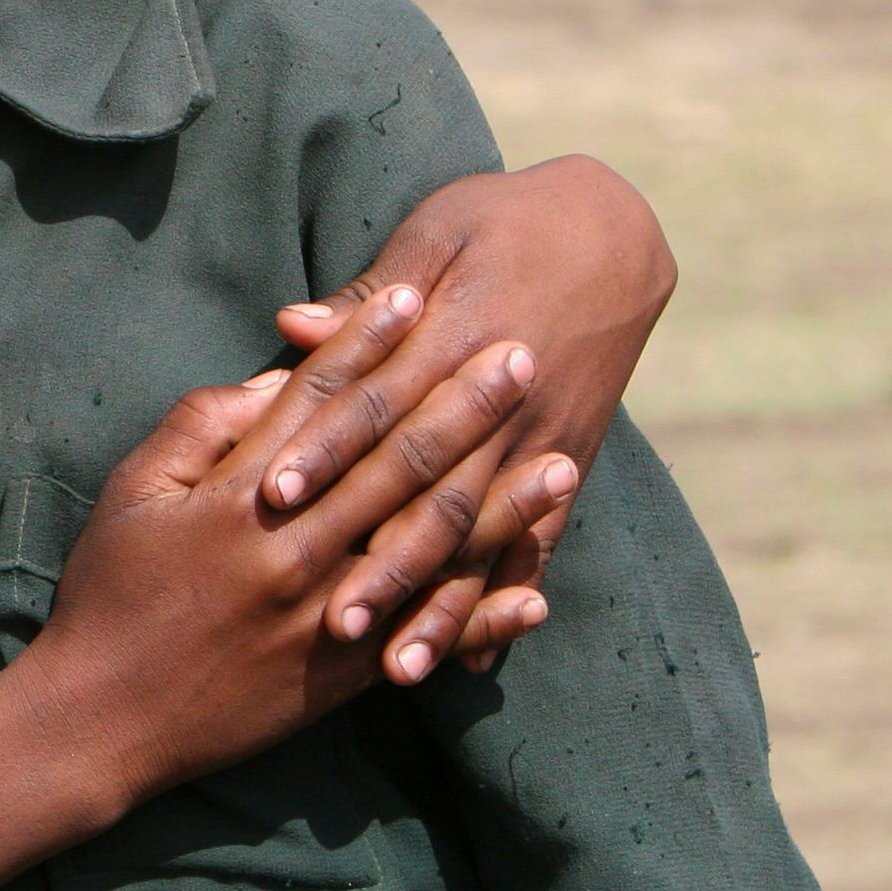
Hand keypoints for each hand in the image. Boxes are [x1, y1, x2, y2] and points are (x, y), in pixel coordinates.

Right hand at [19, 314, 579, 811]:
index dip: (367, 344)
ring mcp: (324, 615)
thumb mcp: (132, 490)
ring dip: (502, 505)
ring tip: (563, 462)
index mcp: (239, 497)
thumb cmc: (108, 591)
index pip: (319, 403)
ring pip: (429, 548)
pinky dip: (482, 620)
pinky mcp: (339, 674)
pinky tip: (536, 596)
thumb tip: (276, 384)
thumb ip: (201, 428)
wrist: (101, 717)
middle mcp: (293, 550)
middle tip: (519, 354)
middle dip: (461, 404)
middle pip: (393, 461)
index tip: (414, 296)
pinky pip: (424, 642)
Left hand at [256, 153, 672, 671]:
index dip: (326, 449)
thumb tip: (291, 328)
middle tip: (326, 622)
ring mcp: (542, 443)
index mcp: (457, 337)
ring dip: (436, 606)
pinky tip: (476, 662)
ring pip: (482, 539)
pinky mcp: (567, 464)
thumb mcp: (435, 233)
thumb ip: (369, 295)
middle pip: (432, 494)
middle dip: (379, 562)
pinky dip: (503, 603)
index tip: (273, 496)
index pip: (379, 404)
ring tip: (391, 668)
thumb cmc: (503, 222)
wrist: (618, 233)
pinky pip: (535, 545)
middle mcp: (504, 405)